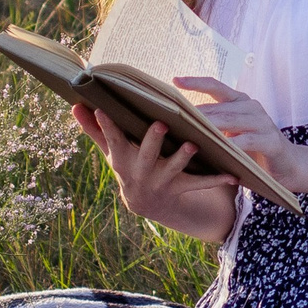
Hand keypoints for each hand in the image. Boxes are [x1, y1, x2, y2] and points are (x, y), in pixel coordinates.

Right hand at [71, 105, 239, 239]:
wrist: (145, 202)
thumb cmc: (127, 164)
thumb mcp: (110, 150)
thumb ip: (95, 129)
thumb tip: (74, 105)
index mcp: (122, 158)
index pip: (112, 138)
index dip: (106, 125)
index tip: (101, 108)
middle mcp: (140, 170)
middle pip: (146, 154)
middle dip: (152, 141)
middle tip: (160, 124)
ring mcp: (161, 180)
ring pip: (173, 168)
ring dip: (183, 157)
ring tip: (193, 145)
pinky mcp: (180, 188)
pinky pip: (200, 183)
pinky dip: (216, 179)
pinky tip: (233, 175)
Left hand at [176, 84, 300, 187]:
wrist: (290, 166)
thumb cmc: (254, 151)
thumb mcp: (233, 136)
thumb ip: (214, 127)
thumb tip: (181, 125)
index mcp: (241, 102)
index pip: (216, 86)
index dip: (196, 82)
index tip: (175, 81)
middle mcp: (252, 107)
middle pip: (218, 106)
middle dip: (194, 112)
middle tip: (173, 114)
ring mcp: (263, 122)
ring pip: (230, 121)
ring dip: (209, 126)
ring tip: (188, 129)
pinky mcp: (270, 140)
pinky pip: (247, 140)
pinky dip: (232, 144)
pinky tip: (218, 149)